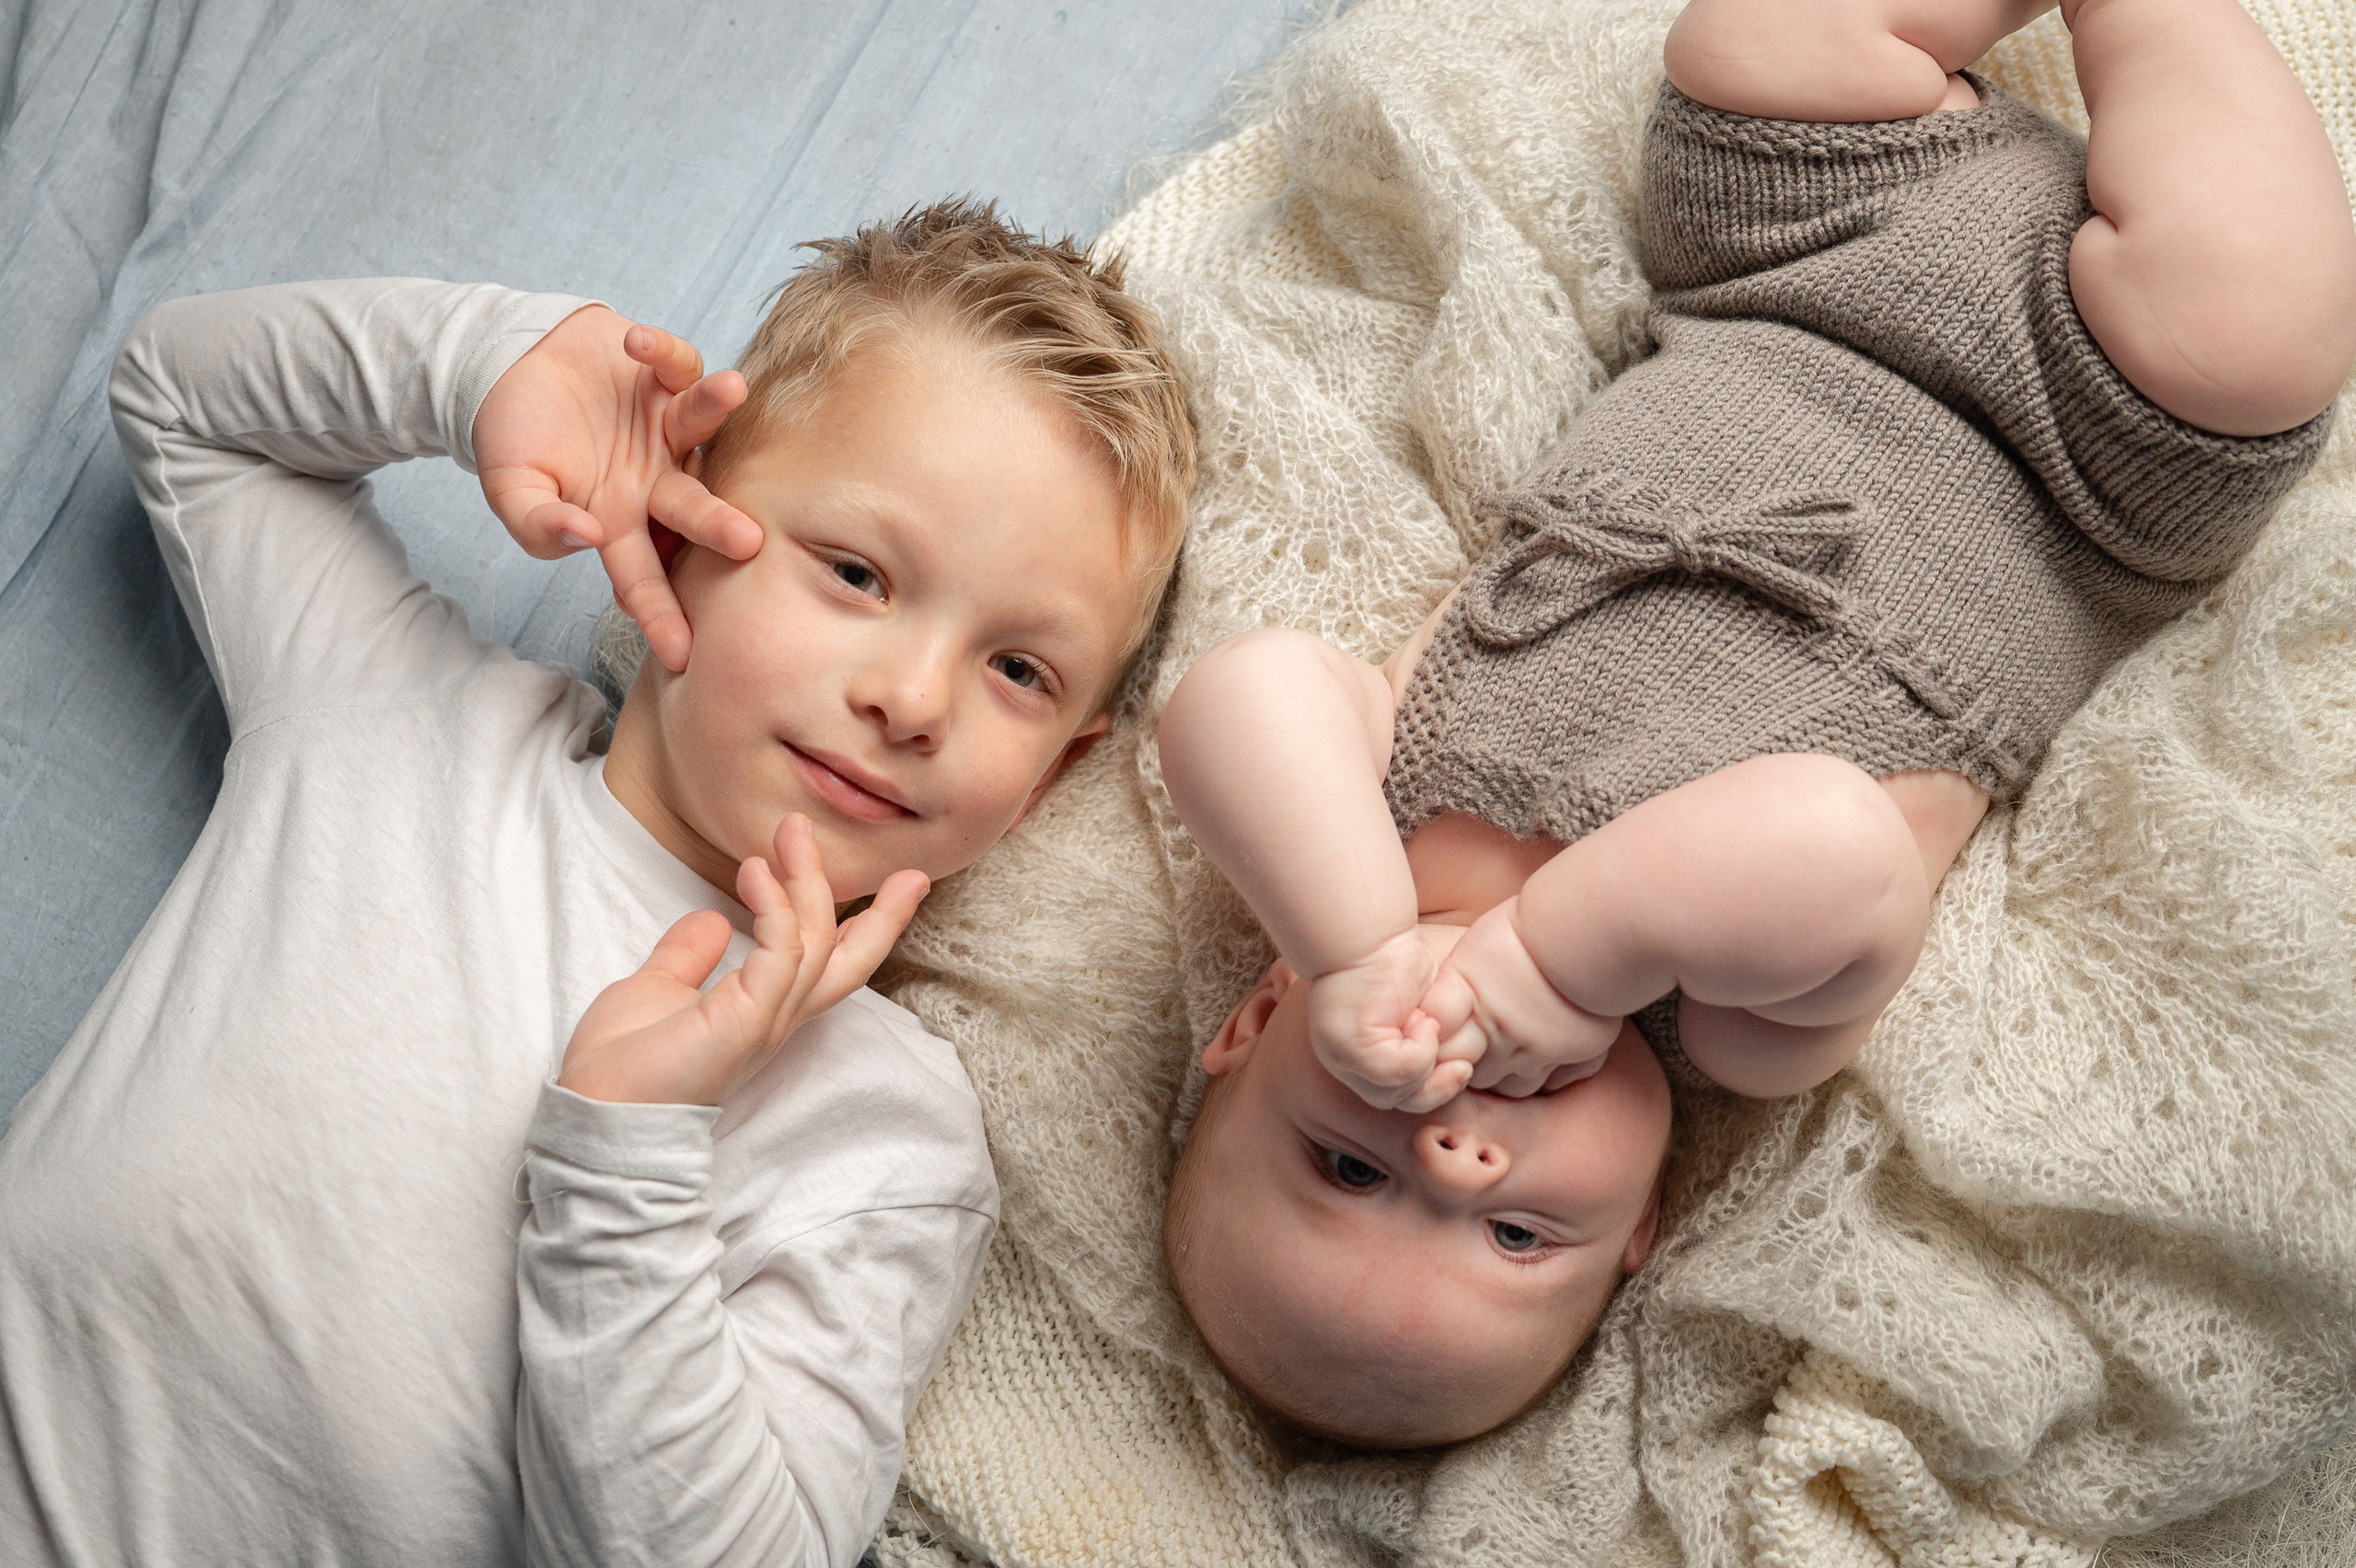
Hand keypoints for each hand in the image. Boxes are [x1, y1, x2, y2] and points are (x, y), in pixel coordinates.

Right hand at [475, 306, 765, 672]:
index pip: (644, 576)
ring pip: (701, 426)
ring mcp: (665, 428)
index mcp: (619, 520)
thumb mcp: (509, 492)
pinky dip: (660, 350)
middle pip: (691, 508)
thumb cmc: (514, 441)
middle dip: (716, 525)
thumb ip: (539, 524)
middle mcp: (654, 480)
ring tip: (729, 389)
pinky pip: (675, 363)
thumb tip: (583, 536)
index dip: (661, 614)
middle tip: (747, 542)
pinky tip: (634, 342)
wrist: (508, 370)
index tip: (683, 654)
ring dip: (714, 408)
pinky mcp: (665, 374)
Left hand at [556, 815, 928, 1105]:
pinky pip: (782, 954)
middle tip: (909, 872)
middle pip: (850, 964)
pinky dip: (776, 907)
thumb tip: (715, 919)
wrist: (595, 1112)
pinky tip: (757, 871)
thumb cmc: (620, 1066)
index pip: (828, 966)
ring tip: (791, 832)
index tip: (896, 889)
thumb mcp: (658, 990)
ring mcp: (765, 1020)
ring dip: (808, 881)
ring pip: (816, 944)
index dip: (863, 927)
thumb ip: (689, 955)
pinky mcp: (747, 1018)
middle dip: (885, 917)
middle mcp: (776, 1019)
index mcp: (763, 1013)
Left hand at [1305, 927, 1468, 1112]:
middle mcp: (1341, 1061)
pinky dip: (1421, 1051)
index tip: (1461, 1067)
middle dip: (1436, 1088)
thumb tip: (1457, 1063)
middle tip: (1462, 1067)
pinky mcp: (1351, 1046)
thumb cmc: (1394, 958)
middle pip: (1394, 1100)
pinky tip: (1425, 1020)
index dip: (1431, 1087)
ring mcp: (1341, 1056)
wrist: (1366, 929)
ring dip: (1427, 1062)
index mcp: (1354, 1054)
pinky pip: (1397, 1071)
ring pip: (1396, 1091)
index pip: (1394, 1093)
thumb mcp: (1418, 1007)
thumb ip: (1427, 1037)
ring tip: (1432, 1025)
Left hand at [1419, 898, 1620, 1096]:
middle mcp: (1503, 1035)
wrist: (1588, 929)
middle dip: (1475, 1066)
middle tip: (1481, 1047)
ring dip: (1510, 1075)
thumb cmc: (1530, 926)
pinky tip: (1549, 1054)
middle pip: (1477, 1075)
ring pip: (1515, 1088)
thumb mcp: (1475, 946)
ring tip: (1514, 1051)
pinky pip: (1558, 1083)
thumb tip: (1435, 1014)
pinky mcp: (1581, 1053)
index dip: (1438, 1050)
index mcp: (1473, 1003)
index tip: (1442, 1042)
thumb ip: (1455, 985)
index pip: (1440, 1048)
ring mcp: (1543, 1050)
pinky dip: (1552, 1076)